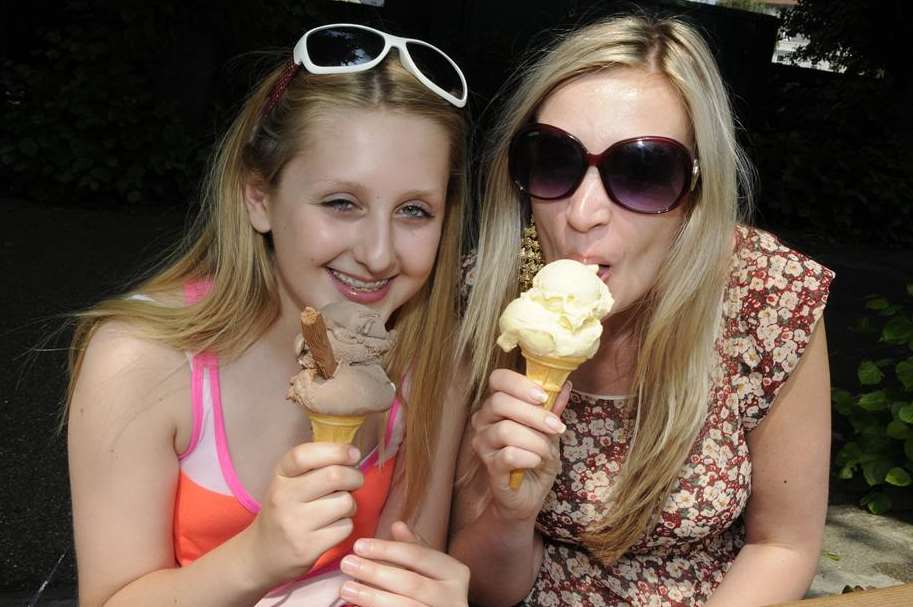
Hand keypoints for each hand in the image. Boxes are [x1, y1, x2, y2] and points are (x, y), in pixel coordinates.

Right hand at [243, 442, 363, 586]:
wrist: (262, 554)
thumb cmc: (285, 510)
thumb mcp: (289, 482)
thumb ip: (315, 466)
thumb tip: (352, 454)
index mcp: (280, 476)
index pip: (304, 455)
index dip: (335, 451)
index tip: (353, 454)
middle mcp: (283, 498)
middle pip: (334, 476)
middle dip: (354, 477)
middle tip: (354, 482)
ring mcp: (294, 525)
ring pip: (344, 502)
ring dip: (350, 505)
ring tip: (338, 509)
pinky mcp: (307, 548)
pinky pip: (345, 527)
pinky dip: (346, 526)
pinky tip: (333, 527)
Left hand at [338, 521, 469, 605]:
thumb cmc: (435, 590)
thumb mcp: (430, 567)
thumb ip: (414, 548)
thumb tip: (397, 525)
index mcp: (455, 573)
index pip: (419, 556)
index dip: (388, 549)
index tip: (359, 545)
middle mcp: (454, 597)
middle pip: (411, 583)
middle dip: (376, 572)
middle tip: (347, 563)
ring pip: (406, 606)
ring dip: (372, 596)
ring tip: (346, 587)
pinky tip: (359, 605)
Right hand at [470, 368, 570, 520]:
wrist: (530, 495)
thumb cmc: (536, 458)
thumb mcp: (549, 431)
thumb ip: (553, 408)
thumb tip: (565, 386)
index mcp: (497, 404)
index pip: (497, 379)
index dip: (519, 383)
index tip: (542, 396)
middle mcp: (483, 420)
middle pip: (499, 402)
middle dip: (534, 414)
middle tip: (557, 427)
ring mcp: (483, 444)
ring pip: (505, 430)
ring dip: (535, 440)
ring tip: (547, 452)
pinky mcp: (490, 467)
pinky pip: (508, 455)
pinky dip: (529, 457)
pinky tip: (536, 462)